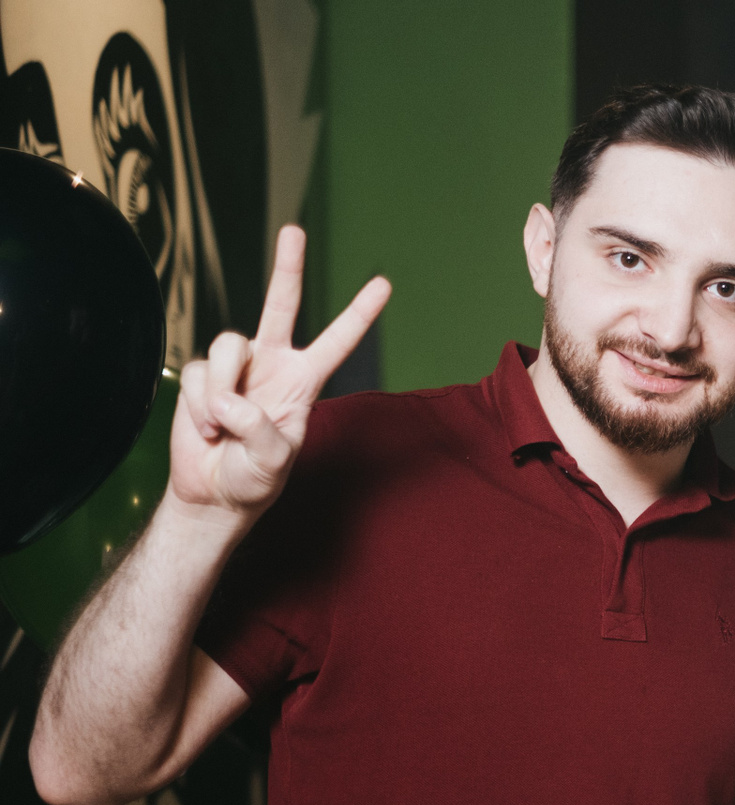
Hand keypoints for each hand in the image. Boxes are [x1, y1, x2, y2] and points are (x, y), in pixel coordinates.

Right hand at [167, 224, 389, 521]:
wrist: (213, 493)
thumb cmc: (253, 480)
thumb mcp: (273, 461)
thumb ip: (260, 429)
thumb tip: (232, 399)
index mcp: (304, 382)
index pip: (337, 342)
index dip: (359, 314)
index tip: (384, 283)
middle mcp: (273, 365)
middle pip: (279, 305)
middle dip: (287, 267)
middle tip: (294, 230)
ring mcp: (237, 367)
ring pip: (228, 344)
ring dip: (222, 391)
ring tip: (222, 429)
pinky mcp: (204, 374)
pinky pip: (200, 373)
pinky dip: (200, 406)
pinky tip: (207, 430)